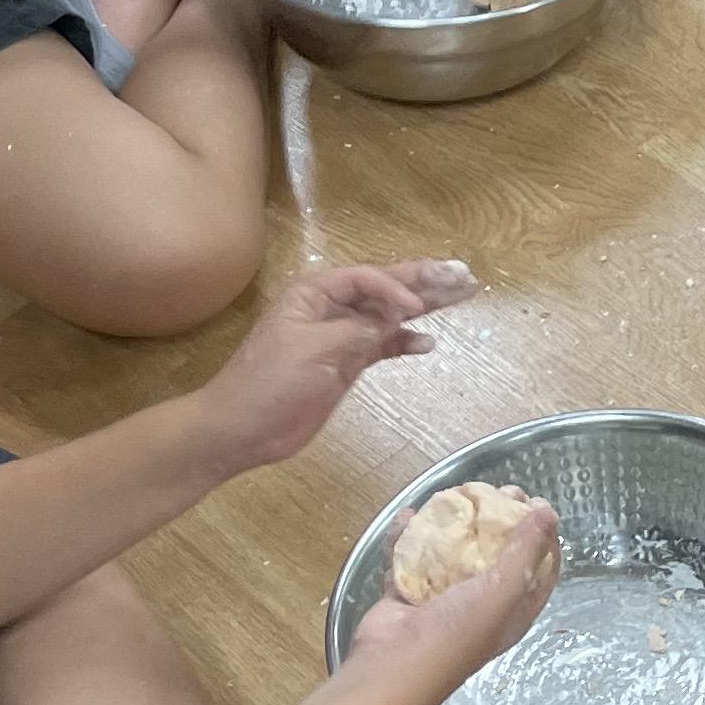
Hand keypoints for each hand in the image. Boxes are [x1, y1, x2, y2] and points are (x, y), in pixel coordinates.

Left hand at [185, 260, 480, 468]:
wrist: (241, 429)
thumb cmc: (270, 383)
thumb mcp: (315, 350)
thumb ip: (360, 330)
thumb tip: (401, 316)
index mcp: (314, 295)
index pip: (366, 279)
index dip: (395, 287)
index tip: (416, 306)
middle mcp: (330, 309)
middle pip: (384, 290)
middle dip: (423, 282)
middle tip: (463, 275)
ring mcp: (339, 338)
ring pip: (388, 316)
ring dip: (422, 308)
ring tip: (460, 296)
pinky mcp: (345, 365)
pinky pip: (382, 346)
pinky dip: (404, 343)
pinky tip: (427, 342)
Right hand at [343, 493, 561, 677]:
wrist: (394, 665)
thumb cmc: (457, 633)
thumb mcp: (504, 590)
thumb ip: (526, 550)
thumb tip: (549, 513)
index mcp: (512, 609)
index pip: (539, 568)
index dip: (542, 536)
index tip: (536, 504)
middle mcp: (481, 604)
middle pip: (496, 553)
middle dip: (500, 520)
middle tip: (500, 491)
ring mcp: (442, 598)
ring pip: (453, 551)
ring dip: (454, 522)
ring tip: (457, 493)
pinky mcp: (408, 594)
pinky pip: (410, 558)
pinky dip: (408, 537)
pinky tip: (408, 516)